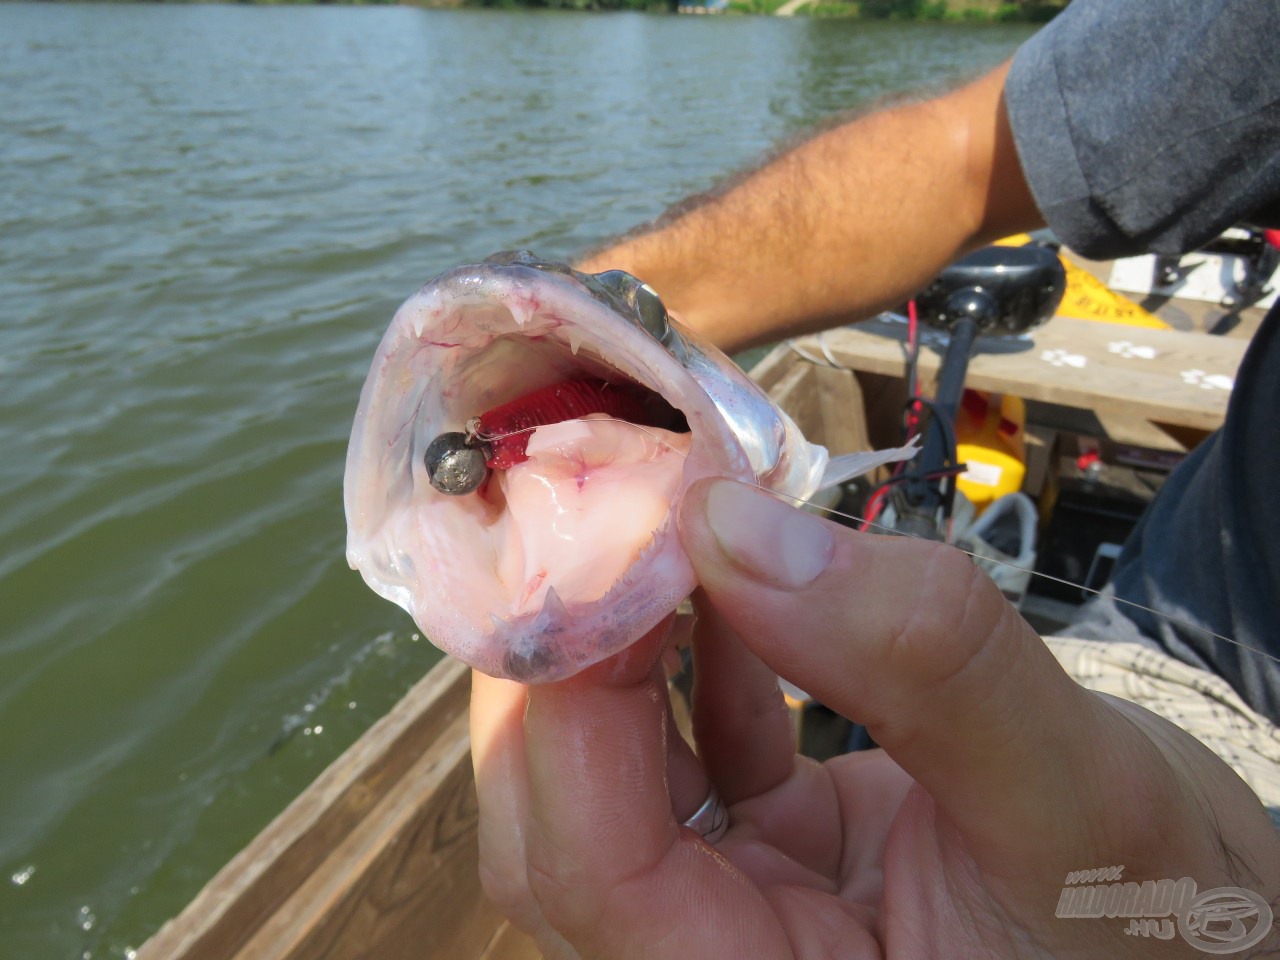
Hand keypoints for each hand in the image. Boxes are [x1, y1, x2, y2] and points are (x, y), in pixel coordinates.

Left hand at [470, 478, 1279, 957]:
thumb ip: (922, 667)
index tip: (601, 556)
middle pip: (564, 823)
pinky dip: (693, 647)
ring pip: (607, 771)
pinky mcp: (767, 839)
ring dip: (618, 639)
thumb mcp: (1080, 797)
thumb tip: (735, 529)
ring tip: (661, 524)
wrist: (1197, 916)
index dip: (572, 717)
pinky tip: (726, 573)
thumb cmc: (1165, 911)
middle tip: (603, 519)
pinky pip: (690, 740)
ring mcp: (742, 898)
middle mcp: (730, 956)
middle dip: (567, 666)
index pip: (600, 882)